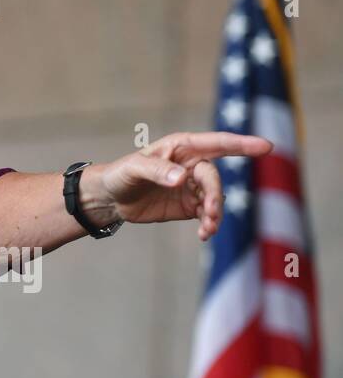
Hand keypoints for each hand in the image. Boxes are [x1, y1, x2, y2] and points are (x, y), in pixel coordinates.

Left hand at [84, 132, 273, 240]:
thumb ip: (157, 171)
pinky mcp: (189, 206)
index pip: (218, 143)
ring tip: (207, 228)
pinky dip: (210, 225)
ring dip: (215, 213)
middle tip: (210, 214)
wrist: (111, 198)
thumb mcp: (134, 169)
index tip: (267, 146)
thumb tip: (182, 178)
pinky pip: (207, 214)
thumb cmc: (121, 174)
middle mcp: (191, 165)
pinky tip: (204, 234)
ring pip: (214, 198)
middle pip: (213, 179)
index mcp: (182, 147)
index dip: (242, 144)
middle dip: (215, 196)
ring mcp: (192, 186)